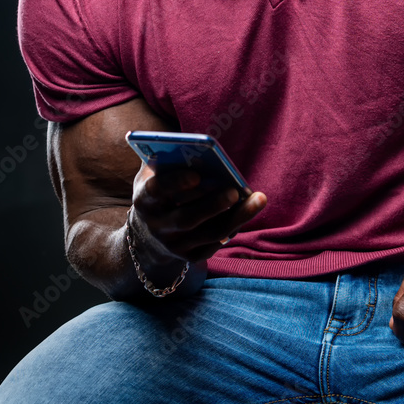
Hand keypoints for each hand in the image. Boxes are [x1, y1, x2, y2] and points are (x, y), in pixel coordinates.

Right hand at [130, 162, 266, 266]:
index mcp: (145, 200)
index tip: (196, 174)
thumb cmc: (160, 189)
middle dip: (212, 205)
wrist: (150, 232)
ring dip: (236, 217)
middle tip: (234, 191)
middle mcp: (157, 226)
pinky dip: (235, 227)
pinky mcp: (190, 256)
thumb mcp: (155, 173)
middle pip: (186, 218)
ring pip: (208, 234)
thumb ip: (169, 158)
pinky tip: (250, 210)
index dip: (175, 183)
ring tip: (258, 199)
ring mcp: (174, 245)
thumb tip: (196, 148)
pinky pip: (217, 244)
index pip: (157, 191)